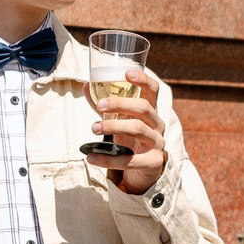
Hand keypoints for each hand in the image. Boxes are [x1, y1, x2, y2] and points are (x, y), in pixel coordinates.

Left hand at [87, 67, 168, 194]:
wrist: (144, 170)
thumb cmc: (131, 139)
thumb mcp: (120, 121)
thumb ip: (105, 106)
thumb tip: (86, 86)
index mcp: (151, 111)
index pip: (153, 90)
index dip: (143, 80)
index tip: (127, 73)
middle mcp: (157, 125)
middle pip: (144, 108)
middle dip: (121, 103)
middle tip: (100, 105)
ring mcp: (157, 143)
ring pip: (138, 129)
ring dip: (113, 126)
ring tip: (94, 128)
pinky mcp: (152, 162)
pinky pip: (129, 160)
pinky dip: (108, 159)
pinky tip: (91, 157)